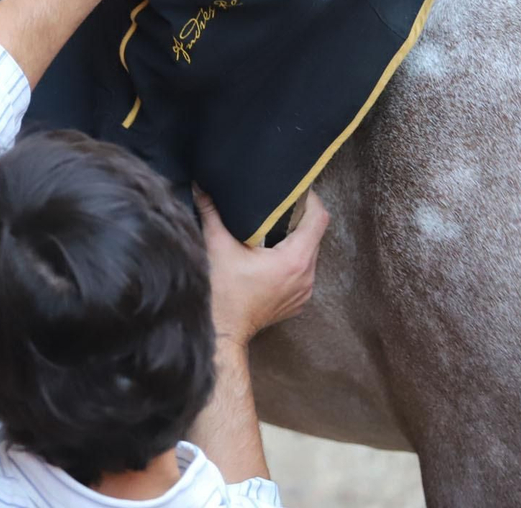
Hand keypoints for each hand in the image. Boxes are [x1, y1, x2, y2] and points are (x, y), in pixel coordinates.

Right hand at [196, 188, 328, 345]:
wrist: (222, 333)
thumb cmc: (222, 293)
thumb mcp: (217, 246)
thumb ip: (211, 212)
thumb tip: (202, 187)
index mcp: (294, 259)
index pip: (318, 218)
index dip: (310, 199)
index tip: (295, 190)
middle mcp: (306, 276)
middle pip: (314, 235)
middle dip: (299, 217)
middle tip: (278, 205)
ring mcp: (304, 291)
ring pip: (309, 254)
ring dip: (295, 240)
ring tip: (272, 229)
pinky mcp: (297, 301)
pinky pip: (303, 272)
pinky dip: (291, 260)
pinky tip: (269, 257)